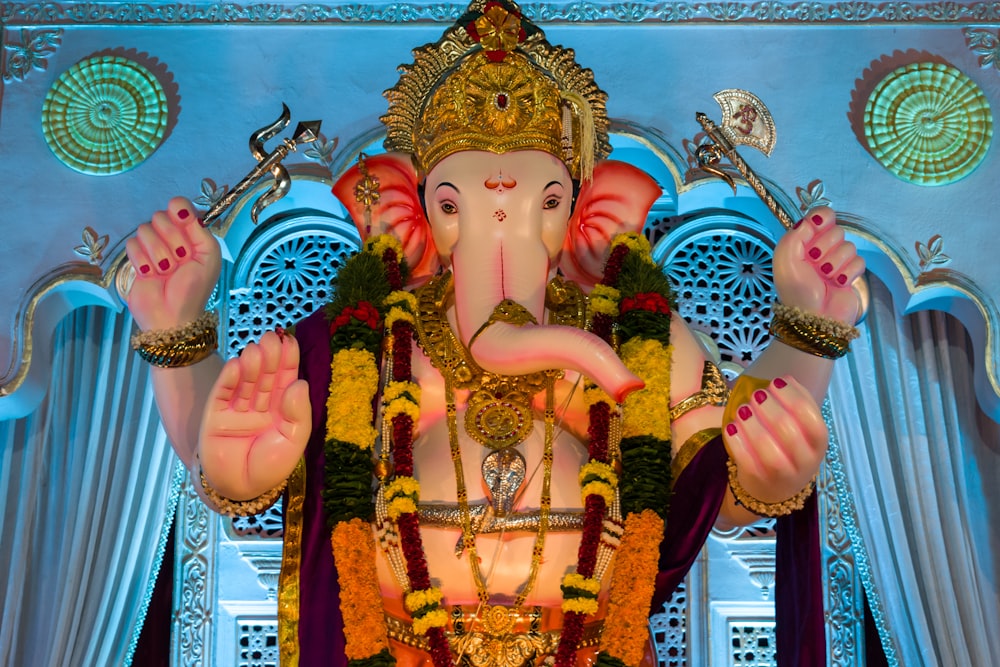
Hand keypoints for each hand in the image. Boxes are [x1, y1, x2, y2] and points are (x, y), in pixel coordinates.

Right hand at [125, 197, 220, 330]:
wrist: (172, 316)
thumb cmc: (194, 289)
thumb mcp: (209, 256)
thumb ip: (200, 229)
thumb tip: (181, 205)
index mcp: (192, 234)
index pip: (180, 206)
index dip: (179, 212)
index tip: (183, 222)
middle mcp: (172, 237)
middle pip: (160, 216)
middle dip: (172, 241)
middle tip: (180, 261)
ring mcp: (152, 247)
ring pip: (145, 230)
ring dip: (158, 254)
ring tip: (166, 271)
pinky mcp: (135, 257)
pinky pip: (132, 245)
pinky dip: (143, 262)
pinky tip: (151, 275)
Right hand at [199, 331, 311, 499]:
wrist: (240, 489)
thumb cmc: (270, 467)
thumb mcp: (293, 440)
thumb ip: (298, 412)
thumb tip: (300, 382)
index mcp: (281, 410)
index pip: (285, 379)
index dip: (287, 360)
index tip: (289, 341)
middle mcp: (260, 406)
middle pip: (265, 376)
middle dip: (269, 357)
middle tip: (271, 338)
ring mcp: (237, 409)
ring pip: (245, 382)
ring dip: (251, 365)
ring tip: (256, 349)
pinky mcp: (215, 416)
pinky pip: (223, 394)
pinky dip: (230, 379)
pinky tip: (237, 364)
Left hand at [722, 376, 827, 504]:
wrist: (777, 489)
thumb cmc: (790, 450)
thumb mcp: (802, 431)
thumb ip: (798, 404)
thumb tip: (785, 379)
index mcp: (818, 443)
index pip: (810, 415)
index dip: (790, 395)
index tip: (775, 383)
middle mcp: (805, 460)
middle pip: (786, 427)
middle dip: (767, 406)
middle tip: (756, 395)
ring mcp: (782, 474)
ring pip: (765, 444)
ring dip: (750, 421)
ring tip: (742, 409)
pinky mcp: (759, 480)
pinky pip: (745, 458)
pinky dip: (736, 439)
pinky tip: (731, 427)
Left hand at [773, 206, 864, 324]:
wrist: (814, 319)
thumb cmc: (796, 290)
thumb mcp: (785, 259)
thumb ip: (796, 234)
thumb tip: (813, 218)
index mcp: (801, 242)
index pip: (819, 216)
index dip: (822, 219)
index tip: (817, 227)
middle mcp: (819, 249)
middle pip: (837, 230)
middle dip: (826, 248)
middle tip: (815, 264)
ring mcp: (836, 261)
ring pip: (849, 246)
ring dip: (836, 263)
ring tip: (825, 278)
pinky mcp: (850, 273)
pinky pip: (859, 261)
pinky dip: (849, 273)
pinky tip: (838, 283)